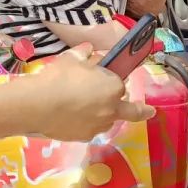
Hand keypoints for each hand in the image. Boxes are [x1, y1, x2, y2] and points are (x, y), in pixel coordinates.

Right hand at [26, 44, 155, 141]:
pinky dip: (85, 123)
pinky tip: (71, 118)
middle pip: (132, 110)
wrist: (38, 104)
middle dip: (143, 110)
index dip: (111, 78)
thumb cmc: (58, 77)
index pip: (119, 83)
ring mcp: (98, 126)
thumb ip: (84, 53)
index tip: (103, 74)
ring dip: (105, 115)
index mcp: (113, 87)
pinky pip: (90, 129)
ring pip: (108, 120)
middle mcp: (111, 109)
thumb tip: (89, 49)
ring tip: (87, 109)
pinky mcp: (83, 137)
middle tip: (149, 111)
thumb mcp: (71, 58)